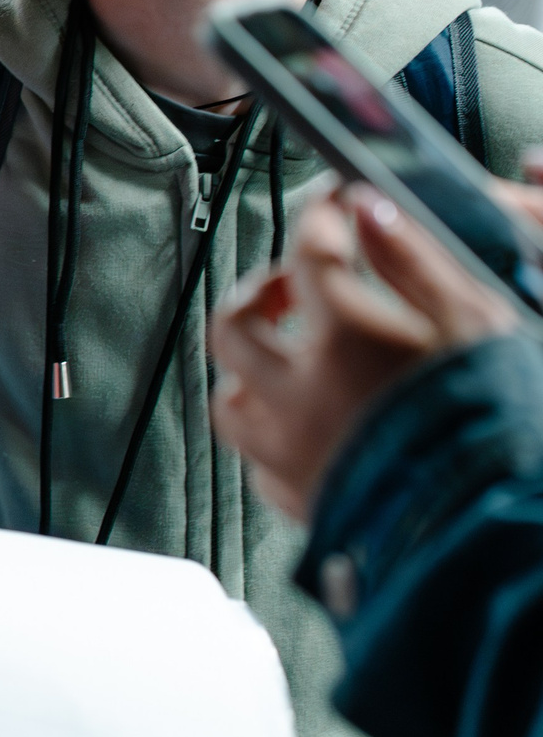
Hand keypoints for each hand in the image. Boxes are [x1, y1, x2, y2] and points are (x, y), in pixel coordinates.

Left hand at [212, 182, 521, 519]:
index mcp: (344, 341)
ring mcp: (292, 453)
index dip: (320, 220)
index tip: (333, 211)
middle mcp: (299, 395)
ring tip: (286, 356)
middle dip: (259, 292)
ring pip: (230, 397)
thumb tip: (368, 208)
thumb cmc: (500, 426)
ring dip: (249, 369)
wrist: (507, 528)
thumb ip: (415, 261)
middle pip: (235, 322)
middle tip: (293, 285)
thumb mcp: (476, 324)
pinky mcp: (302, 502)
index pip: (308, 253)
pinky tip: (300, 423)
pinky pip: (257, 462)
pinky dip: (270, 434)